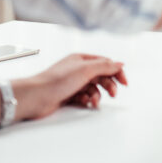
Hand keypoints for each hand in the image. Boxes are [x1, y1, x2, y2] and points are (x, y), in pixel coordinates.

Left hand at [13, 53, 127, 120]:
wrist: (37, 97)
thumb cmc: (56, 81)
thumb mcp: (85, 70)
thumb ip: (105, 66)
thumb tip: (120, 63)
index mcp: (81, 59)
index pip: (105, 63)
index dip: (116, 72)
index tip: (124, 82)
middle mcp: (77, 70)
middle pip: (101, 76)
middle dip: (108, 85)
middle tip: (113, 94)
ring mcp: (73, 83)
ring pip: (93, 89)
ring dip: (97, 95)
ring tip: (94, 102)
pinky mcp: (68, 96)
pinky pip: (85, 98)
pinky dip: (88, 101)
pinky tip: (86, 103)